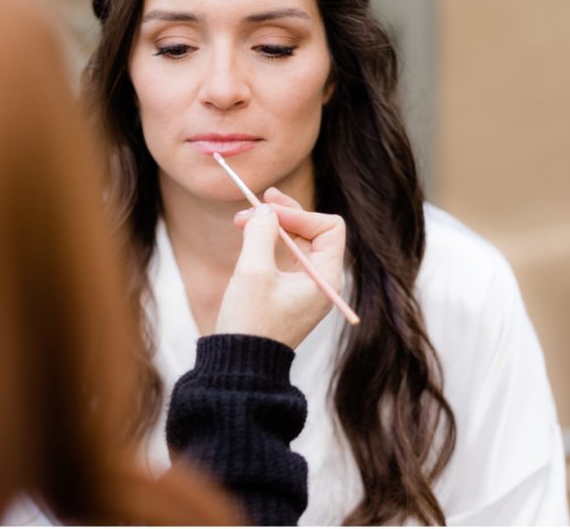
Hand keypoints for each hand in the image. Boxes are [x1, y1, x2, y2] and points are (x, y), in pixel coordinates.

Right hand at [214, 187, 346, 348]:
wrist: (240, 366)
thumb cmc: (251, 322)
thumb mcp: (254, 271)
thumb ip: (262, 233)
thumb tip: (266, 210)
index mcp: (326, 279)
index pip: (328, 228)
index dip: (299, 212)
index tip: (268, 210)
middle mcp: (323, 283)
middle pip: (313, 232)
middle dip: (283, 215)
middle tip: (254, 202)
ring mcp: (307, 290)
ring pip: (297, 244)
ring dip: (272, 228)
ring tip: (242, 221)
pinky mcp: (289, 296)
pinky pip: (286, 260)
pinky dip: (268, 245)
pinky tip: (248, 239)